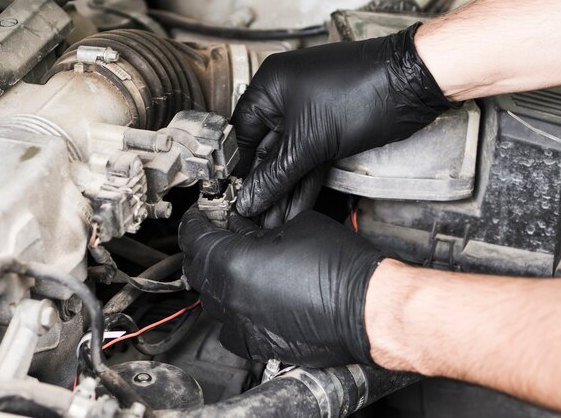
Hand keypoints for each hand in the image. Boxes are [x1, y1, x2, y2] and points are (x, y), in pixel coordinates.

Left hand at [178, 207, 392, 367]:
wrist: (366, 309)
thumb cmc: (339, 267)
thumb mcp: (293, 228)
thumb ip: (259, 230)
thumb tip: (246, 231)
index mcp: (235, 265)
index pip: (195, 239)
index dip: (193, 222)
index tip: (197, 216)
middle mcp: (232, 300)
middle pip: (197, 270)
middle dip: (201, 249)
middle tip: (212, 235)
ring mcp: (243, 326)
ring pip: (211, 301)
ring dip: (215, 279)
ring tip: (230, 264)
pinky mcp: (259, 344)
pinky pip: (230, 327)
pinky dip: (231, 309)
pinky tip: (246, 297)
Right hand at [232, 24, 456, 224]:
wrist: (413, 84)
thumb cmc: (362, 90)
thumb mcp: (309, 140)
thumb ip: (276, 173)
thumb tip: (251, 196)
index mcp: (271, 86)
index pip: (243, 133)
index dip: (239, 167)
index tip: (236, 195)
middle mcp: (287, 97)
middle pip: (267, 149)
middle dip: (264, 185)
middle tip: (255, 215)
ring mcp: (310, 114)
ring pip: (290, 158)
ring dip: (284, 189)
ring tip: (273, 219)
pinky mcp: (331, 130)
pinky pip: (310, 159)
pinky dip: (304, 181)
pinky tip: (295, 206)